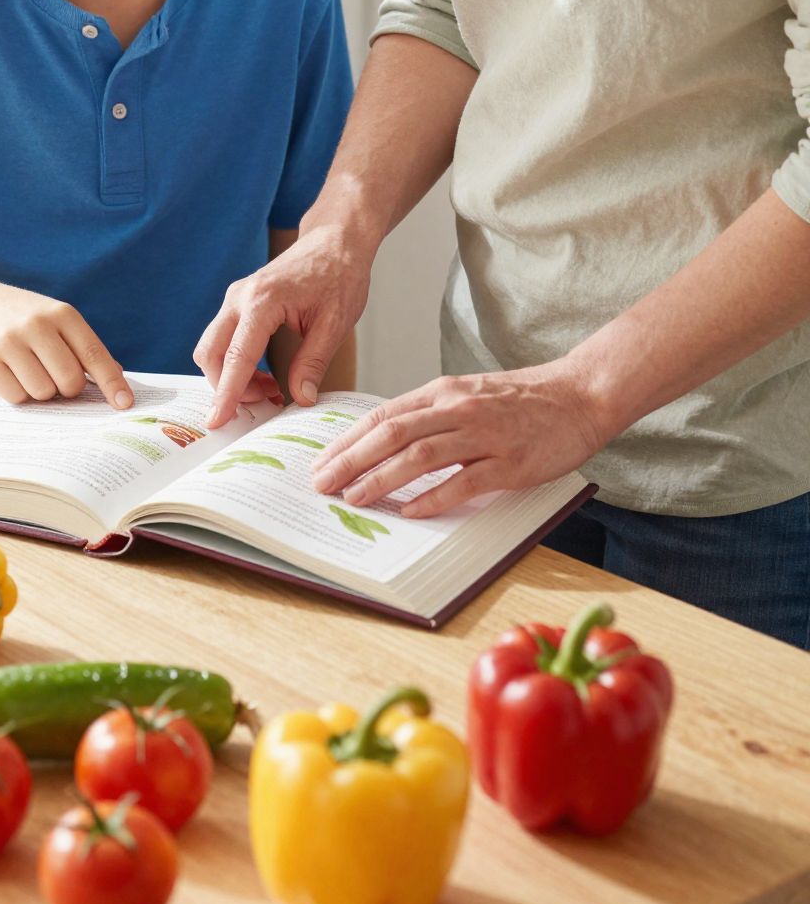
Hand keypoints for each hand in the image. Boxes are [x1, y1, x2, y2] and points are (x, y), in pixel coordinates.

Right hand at [0, 281, 131, 408]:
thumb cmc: (25, 318)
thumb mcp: (57, 319)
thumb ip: (85, 347)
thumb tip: (118, 379)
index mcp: (62, 314)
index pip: (93, 354)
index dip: (111, 383)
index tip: (124, 403)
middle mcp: (36, 325)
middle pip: (69, 380)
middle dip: (69, 389)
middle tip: (58, 378)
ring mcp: (9, 342)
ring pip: (43, 392)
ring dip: (42, 391)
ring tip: (31, 371)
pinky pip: (16, 397)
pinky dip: (20, 393)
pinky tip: (12, 373)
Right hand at [195, 224, 371, 427]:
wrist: (335, 241)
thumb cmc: (338, 274)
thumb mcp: (334, 323)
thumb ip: (313, 362)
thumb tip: (300, 399)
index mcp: (263, 302)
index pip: (237, 357)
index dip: (226, 394)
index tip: (217, 421)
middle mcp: (240, 298)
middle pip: (211, 354)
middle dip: (226, 387)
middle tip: (262, 405)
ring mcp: (236, 298)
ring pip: (214, 348)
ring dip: (232, 377)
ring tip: (271, 391)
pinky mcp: (239, 302)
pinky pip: (224, 340)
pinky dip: (237, 363)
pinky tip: (266, 376)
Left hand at [311, 361, 605, 517]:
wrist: (579, 395)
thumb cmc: (523, 399)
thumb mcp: (468, 395)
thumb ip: (431, 414)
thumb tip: (387, 441)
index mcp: (444, 392)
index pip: (384, 416)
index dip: (348, 440)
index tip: (323, 462)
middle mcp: (458, 409)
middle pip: (392, 434)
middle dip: (351, 460)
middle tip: (323, 483)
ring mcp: (484, 435)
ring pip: (420, 455)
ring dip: (381, 478)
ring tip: (354, 498)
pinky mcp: (509, 462)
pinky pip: (464, 481)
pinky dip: (433, 497)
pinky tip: (409, 511)